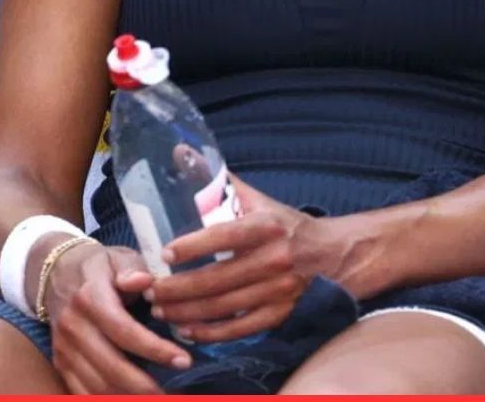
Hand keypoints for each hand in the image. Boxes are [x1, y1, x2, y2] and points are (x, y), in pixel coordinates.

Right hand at [41, 241, 189, 394]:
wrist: (56, 274)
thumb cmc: (100, 267)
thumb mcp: (120, 258)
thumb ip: (135, 270)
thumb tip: (147, 281)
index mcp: (90, 298)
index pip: (124, 330)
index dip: (154, 349)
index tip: (183, 360)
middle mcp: (73, 326)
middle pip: (110, 367)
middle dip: (145, 385)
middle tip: (175, 391)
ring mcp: (63, 348)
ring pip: (96, 386)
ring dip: (128, 397)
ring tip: (159, 397)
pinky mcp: (60, 363)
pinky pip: (81, 392)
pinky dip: (107, 400)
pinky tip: (132, 399)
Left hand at [147, 180, 325, 343]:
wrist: (333, 255)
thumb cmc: (285, 225)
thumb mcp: (258, 200)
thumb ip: (219, 180)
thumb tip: (180, 151)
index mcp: (266, 226)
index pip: (224, 236)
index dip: (192, 246)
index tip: (164, 253)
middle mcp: (275, 259)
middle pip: (216, 279)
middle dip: (177, 288)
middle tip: (151, 289)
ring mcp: (278, 290)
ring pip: (223, 307)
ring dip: (186, 312)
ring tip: (160, 309)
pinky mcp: (280, 314)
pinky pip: (240, 329)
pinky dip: (210, 333)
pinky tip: (187, 329)